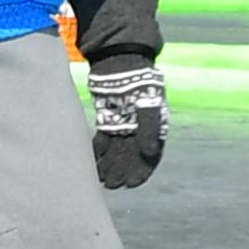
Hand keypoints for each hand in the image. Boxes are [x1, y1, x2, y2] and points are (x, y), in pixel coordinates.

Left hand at [88, 62, 165, 188]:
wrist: (121, 62)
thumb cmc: (139, 83)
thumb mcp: (148, 105)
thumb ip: (149, 130)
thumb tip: (150, 152)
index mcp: (155, 126)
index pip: (150, 154)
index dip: (142, 170)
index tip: (132, 184)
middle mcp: (140, 128)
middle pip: (131, 155)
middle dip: (123, 171)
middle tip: (113, 186)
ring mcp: (124, 123)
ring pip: (117, 150)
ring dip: (111, 165)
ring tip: (102, 180)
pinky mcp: (108, 118)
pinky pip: (104, 139)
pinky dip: (100, 152)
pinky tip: (94, 163)